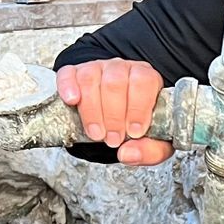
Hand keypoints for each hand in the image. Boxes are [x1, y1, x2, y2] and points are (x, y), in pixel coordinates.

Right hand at [56, 58, 173, 165]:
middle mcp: (121, 70)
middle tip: (113, 139)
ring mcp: (97, 69)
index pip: (144, 81)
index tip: (134, 132)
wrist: (117, 118)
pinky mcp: (74, 74)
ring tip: (97, 134)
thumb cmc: (137, 125)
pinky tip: (72, 101)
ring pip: (91, 79)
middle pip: (115, 82)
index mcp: (146, 78)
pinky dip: (68, 87)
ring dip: (92, 111)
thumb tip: (128, 154)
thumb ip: (150, 150)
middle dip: (113, 116)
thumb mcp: (155, 141)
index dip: (138, 108)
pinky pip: (68, 74)